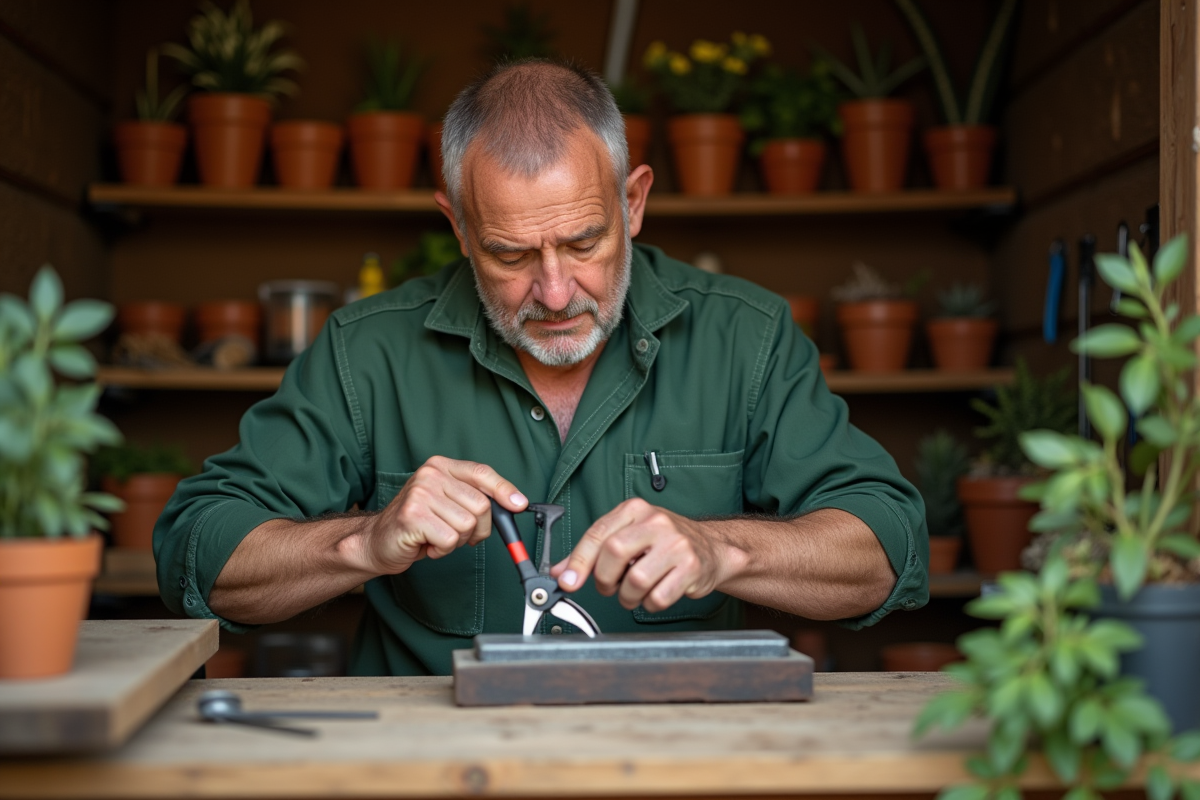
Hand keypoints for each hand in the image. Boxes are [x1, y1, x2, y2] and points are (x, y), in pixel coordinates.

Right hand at [361, 456, 525, 574]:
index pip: (481, 473)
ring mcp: (420, 494)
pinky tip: (427, 544)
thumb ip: (475, 497)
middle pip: (481, 505)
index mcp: (441, 466)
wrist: (377, 541)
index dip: (504, 490)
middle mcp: (430, 475)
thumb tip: (515, 503)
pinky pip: (449, 540)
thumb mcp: (448, 502)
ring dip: (456, 541)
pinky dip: (442, 550)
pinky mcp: (412, 517)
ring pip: (467, 525)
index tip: (519, 505)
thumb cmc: (418, 523)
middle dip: (477, 528)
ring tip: (436, 536)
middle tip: (457, 534)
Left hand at [550, 498, 731, 611]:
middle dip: (605, 580)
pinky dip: (649, 604)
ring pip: (636, 580)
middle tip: (610, 587)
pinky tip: (654, 594)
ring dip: (628, 596)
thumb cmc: (663, 543)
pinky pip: (658, 597)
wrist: (711, 548)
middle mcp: (656, 522)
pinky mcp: (692, 567)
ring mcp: (676, 544)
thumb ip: (593, 553)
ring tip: (634, 593)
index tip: (567, 582)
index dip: (578, 561)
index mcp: (635, 510)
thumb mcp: (628, 536)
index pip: (598, 534)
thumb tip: (560, 572)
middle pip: (614, 553)